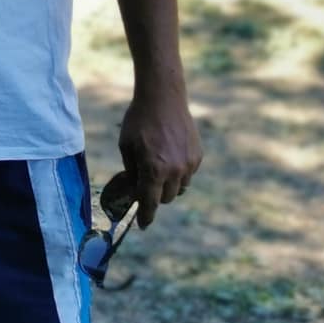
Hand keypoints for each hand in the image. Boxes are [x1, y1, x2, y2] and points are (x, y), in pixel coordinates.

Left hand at [116, 85, 201, 229]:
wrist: (163, 97)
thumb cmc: (139, 120)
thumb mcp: (126, 146)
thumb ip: (131, 171)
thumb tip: (135, 188)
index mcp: (153, 169)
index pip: (150, 203)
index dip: (146, 217)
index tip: (143, 225)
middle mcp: (174, 170)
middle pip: (167, 198)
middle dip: (156, 196)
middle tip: (146, 185)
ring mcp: (189, 163)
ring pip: (180, 188)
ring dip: (169, 185)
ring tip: (159, 168)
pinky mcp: (198, 155)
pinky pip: (188, 174)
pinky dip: (180, 172)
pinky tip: (170, 156)